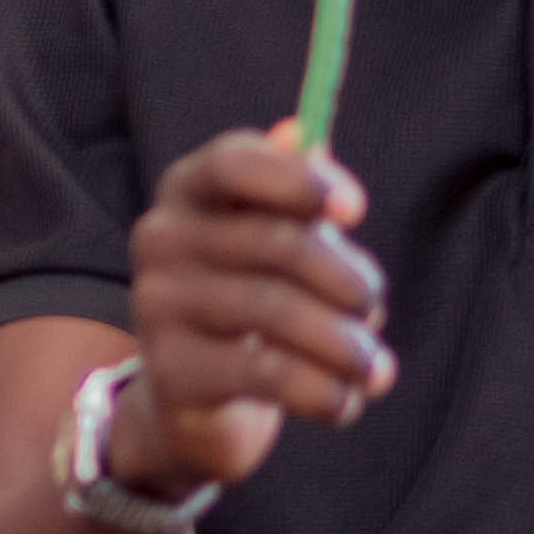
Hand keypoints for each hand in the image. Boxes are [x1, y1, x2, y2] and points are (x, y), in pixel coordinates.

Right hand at [117, 130, 394, 494]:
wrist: (191, 395)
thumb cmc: (250, 298)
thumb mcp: (276, 237)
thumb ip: (298, 188)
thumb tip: (305, 132)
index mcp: (189, 188)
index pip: (235, 163)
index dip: (299, 181)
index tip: (356, 211)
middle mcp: (160, 237)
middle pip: (275, 243)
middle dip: (345, 278)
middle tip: (375, 306)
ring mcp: (157, 305)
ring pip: (276, 312)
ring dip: (344, 344)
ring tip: (376, 369)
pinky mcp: (171, 372)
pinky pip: (265, 374)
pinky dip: (322, 391)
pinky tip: (346, 401)